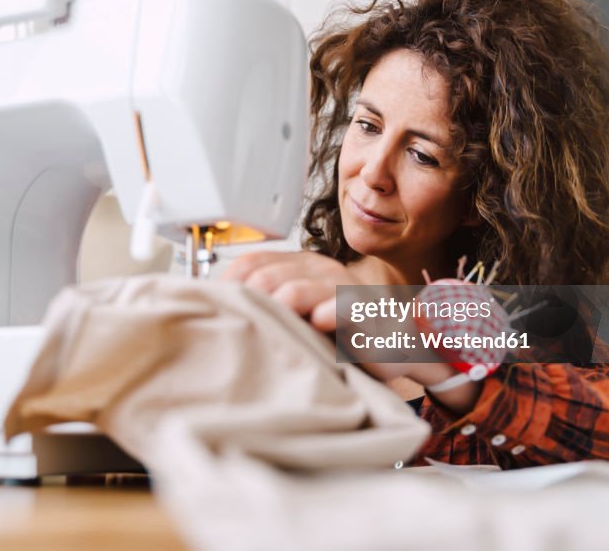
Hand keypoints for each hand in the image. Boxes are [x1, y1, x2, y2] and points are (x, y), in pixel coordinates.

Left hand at [221, 250, 359, 330]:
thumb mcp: (296, 314)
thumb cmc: (338, 333)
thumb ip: (266, 305)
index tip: (218, 311)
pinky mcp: (363, 308)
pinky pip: (338, 307)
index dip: (229, 287)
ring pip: (293, 291)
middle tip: (242, 331)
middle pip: (264, 278)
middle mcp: (317, 268)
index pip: (249, 263)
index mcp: (297, 264)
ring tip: (270, 334)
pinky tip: (314, 327)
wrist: (390, 345)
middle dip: (248, 306)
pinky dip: (322, 316)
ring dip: (276, 314)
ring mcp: (341, 285)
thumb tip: (218, 309)